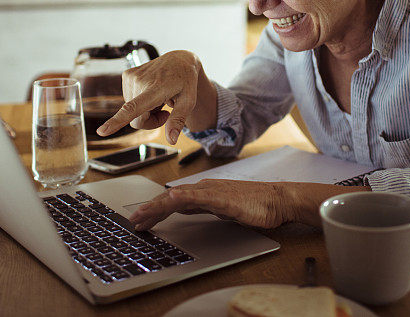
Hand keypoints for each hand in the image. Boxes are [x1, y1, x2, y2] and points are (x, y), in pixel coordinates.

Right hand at [96, 50, 206, 143]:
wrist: (179, 59)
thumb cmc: (186, 82)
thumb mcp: (189, 101)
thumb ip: (178, 120)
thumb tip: (171, 140)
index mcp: (155, 89)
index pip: (133, 108)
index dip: (117, 121)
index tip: (101, 131)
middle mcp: (139, 81)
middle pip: (136, 119)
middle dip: (150, 121)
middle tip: (166, 112)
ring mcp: (131, 77)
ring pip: (131, 112)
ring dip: (145, 110)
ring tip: (159, 98)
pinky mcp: (126, 75)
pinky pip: (129, 101)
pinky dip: (140, 101)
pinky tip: (152, 92)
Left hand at [128, 179, 292, 230]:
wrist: (276, 200)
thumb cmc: (253, 204)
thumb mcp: (219, 206)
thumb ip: (200, 205)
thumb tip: (180, 207)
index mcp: (203, 191)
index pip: (171, 200)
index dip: (153, 209)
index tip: (139, 219)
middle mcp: (204, 188)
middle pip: (170, 198)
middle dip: (149, 209)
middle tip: (133, 221)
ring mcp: (213, 192)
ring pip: (179, 197)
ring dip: (158, 205)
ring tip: (142, 214)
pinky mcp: (223, 198)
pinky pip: (200, 197)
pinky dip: (184, 197)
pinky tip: (173, 199)